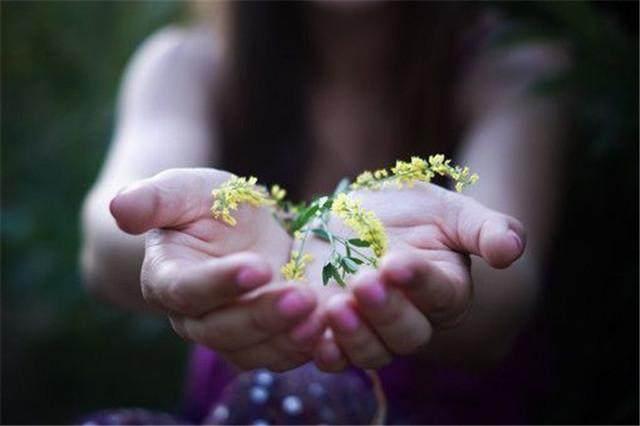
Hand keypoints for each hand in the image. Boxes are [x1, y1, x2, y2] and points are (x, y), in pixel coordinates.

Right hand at [110, 168, 323, 371]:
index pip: (186, 291)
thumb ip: (155, 198)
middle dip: (262, 316)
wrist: (238, 228)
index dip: (220, 283)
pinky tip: (330, 328)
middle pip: (221, 330)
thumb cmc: (208, 205)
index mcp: (168, 279)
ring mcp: (228, 333)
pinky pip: (278, 356)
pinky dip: (303, 348)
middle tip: (301, 297)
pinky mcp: (261, 340)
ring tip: (321, 316)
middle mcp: (193, 316)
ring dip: (287, 339)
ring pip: (251, 352)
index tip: (257, 266)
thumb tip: (119, 207)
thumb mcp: (186, 189)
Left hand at [311, 183, 525, 370]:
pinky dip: (322, 350)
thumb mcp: (451, 211)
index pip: (438, 294)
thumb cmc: (416, 214)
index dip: (419, 283)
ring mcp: (370, 327)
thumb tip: (512, 250)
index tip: (397, 262)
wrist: (365, 220)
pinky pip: (332, 353)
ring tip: (334, 307)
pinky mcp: (333, 328)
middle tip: (364, 283)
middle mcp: (410, 318)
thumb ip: (487, 229)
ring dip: (353, 336)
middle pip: (406, 333)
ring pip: (370, 352)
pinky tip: (312, 339)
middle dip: (386, 312)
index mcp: (444, 290)